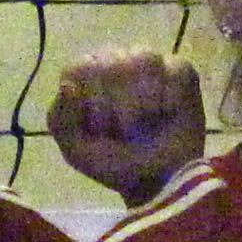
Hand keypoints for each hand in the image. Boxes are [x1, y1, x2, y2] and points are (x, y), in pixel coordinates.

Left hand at [44, 46, 209, 204]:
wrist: (158, 183)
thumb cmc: (114, 164)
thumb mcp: (76, 150)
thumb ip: (62, 118)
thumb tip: (68, 85)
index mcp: (85, 74)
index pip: (84, 66)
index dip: (94, 99)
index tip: (101, 129)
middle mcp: (115, 60)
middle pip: (114, 61)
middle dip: (120, 104)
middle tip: (126, 131)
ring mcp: (149, 63)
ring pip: (144, 58)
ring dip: (145, 97)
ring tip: (147, 121)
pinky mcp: (180, 72)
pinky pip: (175, 69)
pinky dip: (171, 96)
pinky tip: (168, 113)